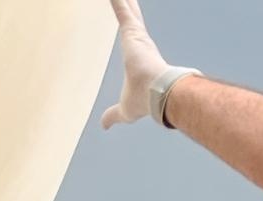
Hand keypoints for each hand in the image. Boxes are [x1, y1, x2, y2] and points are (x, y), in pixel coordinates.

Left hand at [100, 0, 193, 129]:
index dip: (131, 19)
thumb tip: (104, 125)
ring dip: (122, 0)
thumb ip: (113, 114)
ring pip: (126, 8)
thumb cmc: (145, 102)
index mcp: (139, 54)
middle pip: (131, 14)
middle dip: (127, 3)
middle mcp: (139, 40)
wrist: (158, 96)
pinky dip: (116, 1)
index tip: (130, 10)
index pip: (133, 32)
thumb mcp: (123, 109)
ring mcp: (136, 35)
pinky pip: (120, 9)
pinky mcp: (131, 32)